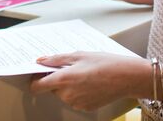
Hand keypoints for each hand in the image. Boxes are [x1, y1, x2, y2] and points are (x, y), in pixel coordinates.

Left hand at [31, 51, 148, 110]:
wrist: (127, 77)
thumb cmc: (105, 63)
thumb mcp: (79, 55)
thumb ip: (56, 59)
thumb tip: (41, 60)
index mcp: (64, 79)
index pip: (38, 86)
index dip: (35, 79)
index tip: (37, 73)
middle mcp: (68, 94)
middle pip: (52, 88)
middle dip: (56, 79)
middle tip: (70, 67)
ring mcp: (76, 103)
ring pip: (63, 94)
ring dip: (68, 85)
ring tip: (84, 74)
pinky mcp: (85, 108)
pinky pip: (74, 99)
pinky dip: (78, 92)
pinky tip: (90, 83)